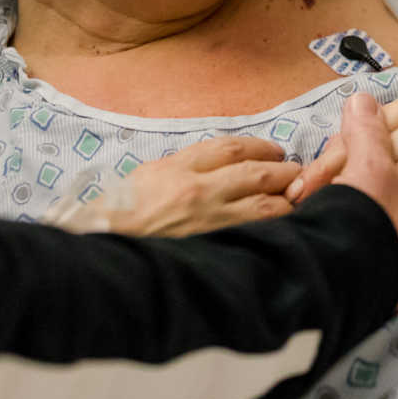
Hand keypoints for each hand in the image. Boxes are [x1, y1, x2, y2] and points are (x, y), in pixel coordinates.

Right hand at [66, 136, 300, 237]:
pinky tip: (284, 226)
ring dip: (287, 200)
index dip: (262, 147)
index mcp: (178, 168)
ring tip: (296, 197)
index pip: (232, 148)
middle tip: (297, 172)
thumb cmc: (121, 212)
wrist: (100, 251)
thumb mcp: (149, 174)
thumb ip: (187, 164)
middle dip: (284, 171)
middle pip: (256, 173)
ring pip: (264, 207)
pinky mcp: (212, 249)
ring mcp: (206, 223)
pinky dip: (274, 228)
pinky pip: (254, 235)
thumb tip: (224, 161)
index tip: (276, 150)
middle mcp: (196, 192)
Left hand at [294, 79, 397, 214]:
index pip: (368, 123)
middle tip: (299, 203)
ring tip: (326, 224)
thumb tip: (382, 136)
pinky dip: (394, 216)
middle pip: (367, 148)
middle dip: (332, 177)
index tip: (308, 177)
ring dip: (355, 199)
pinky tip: (376, 232)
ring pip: (386, 175)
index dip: (336, 153)